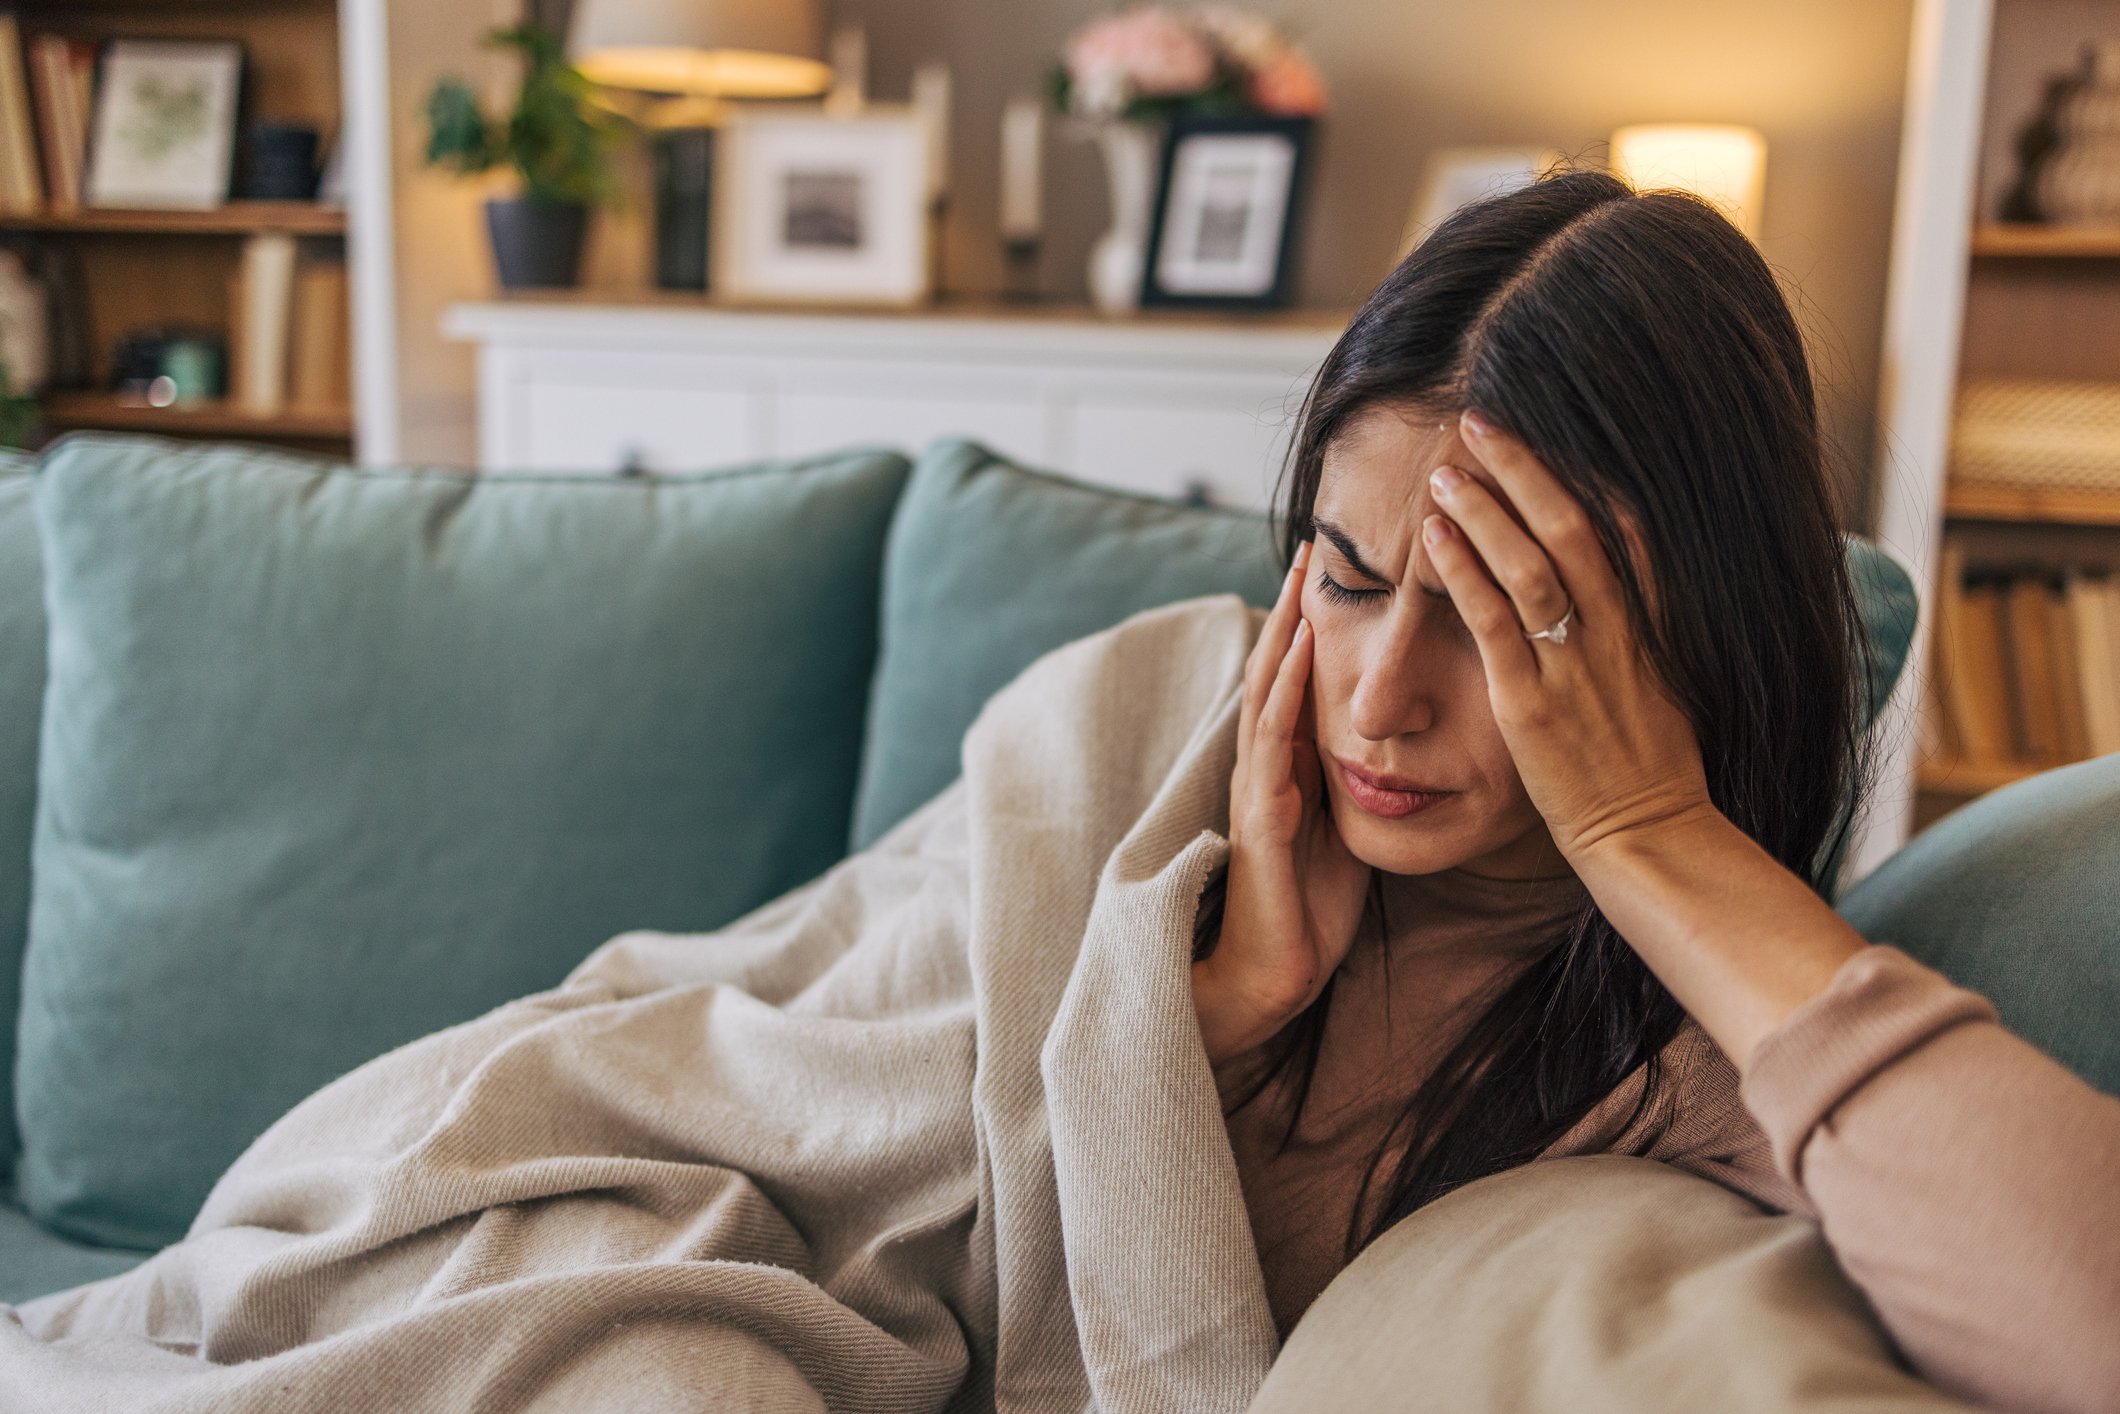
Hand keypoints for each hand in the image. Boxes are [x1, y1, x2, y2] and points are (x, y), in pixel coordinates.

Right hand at [1193, 540, 1372, 1064]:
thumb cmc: (1309, 910)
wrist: (1273, 977)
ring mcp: (1257, 786)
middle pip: (1278, 668)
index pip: (1299, 682)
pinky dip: (1288, 686)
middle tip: (1314, 541)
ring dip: (1286, 627)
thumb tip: (1393, 752)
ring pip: (1270, 688)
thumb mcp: (1343, 833)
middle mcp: (1265, 765)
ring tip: (1306, 571)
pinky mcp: (1263, 816)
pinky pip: (1274, 738)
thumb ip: (1353, 787)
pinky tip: (1303, 646)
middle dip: (1294, 606)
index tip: (1337, 570)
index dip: (1313, 626)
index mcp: (1287, 768)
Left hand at [1422, 411, 1867, 1068]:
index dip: (1585, 476)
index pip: (1626, 530)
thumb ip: (1644, 634)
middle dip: (1526, 472)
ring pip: (1532, 566)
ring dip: (1487, 510)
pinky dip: (1465, 571)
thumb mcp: (1665, 688)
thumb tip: (1630, 591)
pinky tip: (1438, 536)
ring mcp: (1573, 668)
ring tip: (1450, 470)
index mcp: (1649, 628)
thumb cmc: (1651, 773)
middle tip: (1481, 425)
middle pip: (1574, 529)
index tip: (1551, 433)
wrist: (1651, 839)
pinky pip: (1496, 623)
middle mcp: (1616, 636)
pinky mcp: (1531, 704)